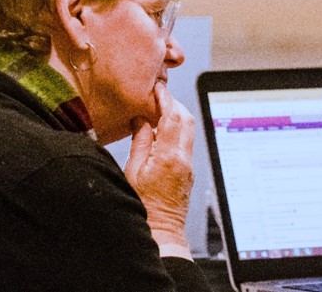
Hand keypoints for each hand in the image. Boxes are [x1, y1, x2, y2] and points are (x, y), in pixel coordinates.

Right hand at [125, 81, 195, 255]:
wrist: (162, 233)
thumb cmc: (143, 208)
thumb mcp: (132, 173)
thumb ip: (139, 143)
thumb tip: (141, 120)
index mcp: (169, 157)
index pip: (171, 117)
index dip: (164, 98)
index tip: (157, 87)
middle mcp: (184, 159)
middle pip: (187, 119)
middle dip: (174, 103)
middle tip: (158, 95)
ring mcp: (189, 166)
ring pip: (188, 130)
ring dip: (176, 116)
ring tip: (157, 111)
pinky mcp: (188, 172)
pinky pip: (185, 143)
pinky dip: (176, 131)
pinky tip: (160, 132)